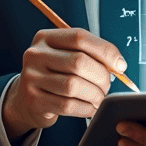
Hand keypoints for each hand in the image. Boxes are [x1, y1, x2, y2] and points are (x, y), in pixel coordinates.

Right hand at [3, 28, 125, 139]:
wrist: (26, 100)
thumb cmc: (55, 75)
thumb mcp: (66, 57)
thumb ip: (90, 55)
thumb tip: (118, 65)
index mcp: (46, 38)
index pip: (80, 37)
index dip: (105, 51)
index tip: (120, 65)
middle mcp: (35, 55)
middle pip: (79, 61)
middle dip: (101, 76)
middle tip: (108, 85)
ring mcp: (31, 78)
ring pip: (74, 85)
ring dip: (95, 94)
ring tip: (100, 98)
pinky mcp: (34, 101)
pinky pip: (68, 105)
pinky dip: (85, 108)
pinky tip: (90, 107)